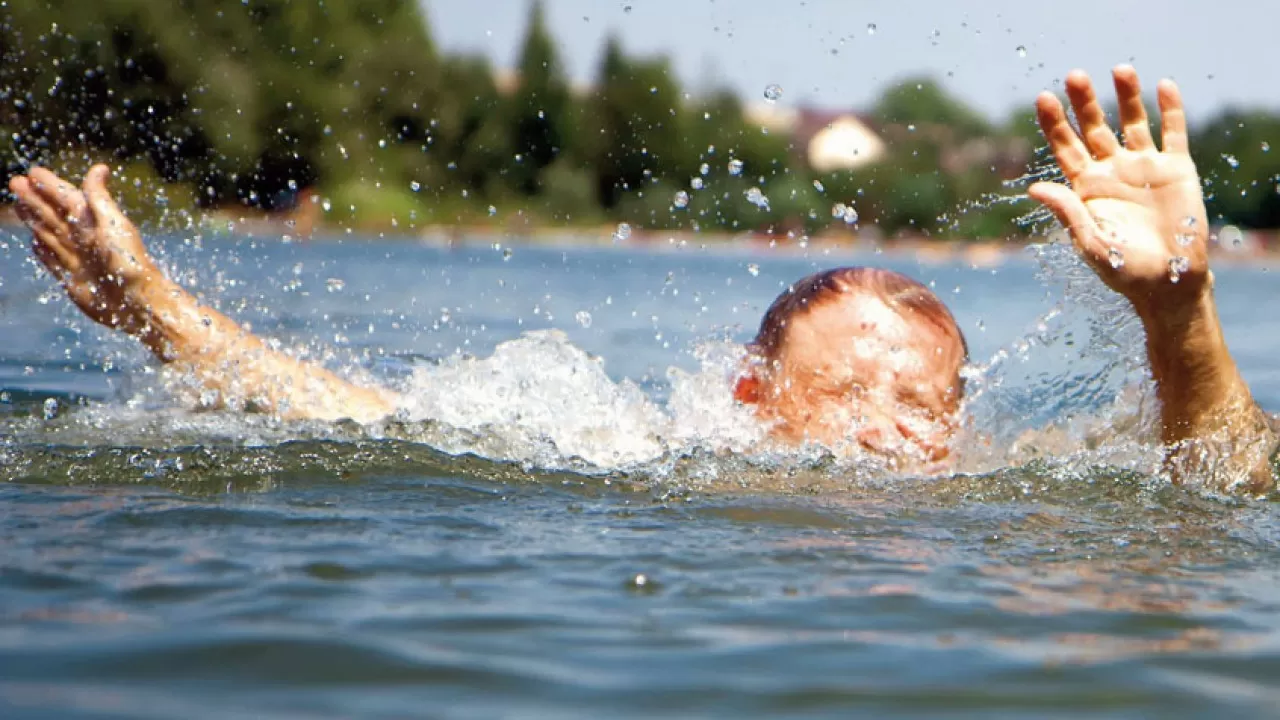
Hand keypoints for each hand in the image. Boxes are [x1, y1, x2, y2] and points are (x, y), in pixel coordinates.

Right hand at [9, 165, 171, 332]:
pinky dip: (42, 249)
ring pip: (49, 233)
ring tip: (18, 205)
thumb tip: (99, 168)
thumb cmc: (128, 262)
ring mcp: (77, 258)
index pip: (67, 198)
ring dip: (34, 218)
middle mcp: (84, 239)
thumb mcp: (113, 224)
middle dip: (34, 198)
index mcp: (93, 222)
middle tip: (15, 182)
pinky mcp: (71, 279)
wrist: (136, 303)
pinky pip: (52, 259)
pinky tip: (34, 240)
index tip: (33, 172)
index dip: (50, 185)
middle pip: (53, 213)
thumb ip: (99, 198)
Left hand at [1029, 66, 1209, 317]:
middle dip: (1085, 102)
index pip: (1065, 147)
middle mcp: (1112, 171)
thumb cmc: (1124, 270)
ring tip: (1121, 69)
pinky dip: (1170, 109)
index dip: (1054, 123)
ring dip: (1127, 96)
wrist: (1168, 282)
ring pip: (1133, 122)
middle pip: (1094, 127)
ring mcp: (1144, 167)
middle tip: (1074, 76)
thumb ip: (1067, 213)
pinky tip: (1163, 85)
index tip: (1043, 97)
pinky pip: (1173, 133)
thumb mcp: (1091, 243)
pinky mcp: (1176, 169)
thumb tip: (1033, 187)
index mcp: (1086, 188)